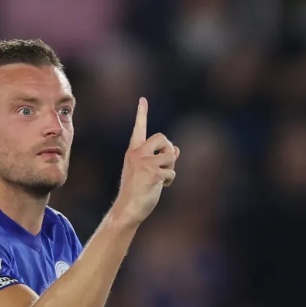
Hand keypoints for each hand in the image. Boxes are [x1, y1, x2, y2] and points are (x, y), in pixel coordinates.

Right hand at [112, 98, 179, 226]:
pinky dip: (169, 180)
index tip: (143, 99)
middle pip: (162, 138)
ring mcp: (145, 163)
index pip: (139, 129)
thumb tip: (177, 148)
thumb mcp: (145, 170)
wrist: (128, 207)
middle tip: (163, 163)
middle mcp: (138, 154)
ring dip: (170, 168)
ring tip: (159, 179)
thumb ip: (159, 157)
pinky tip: (159, 187)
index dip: (141, 114)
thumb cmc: (137, 190)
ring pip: (171, 156)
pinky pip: (171, 171)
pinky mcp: (154, 173)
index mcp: (133, 151)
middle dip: (168, 149)